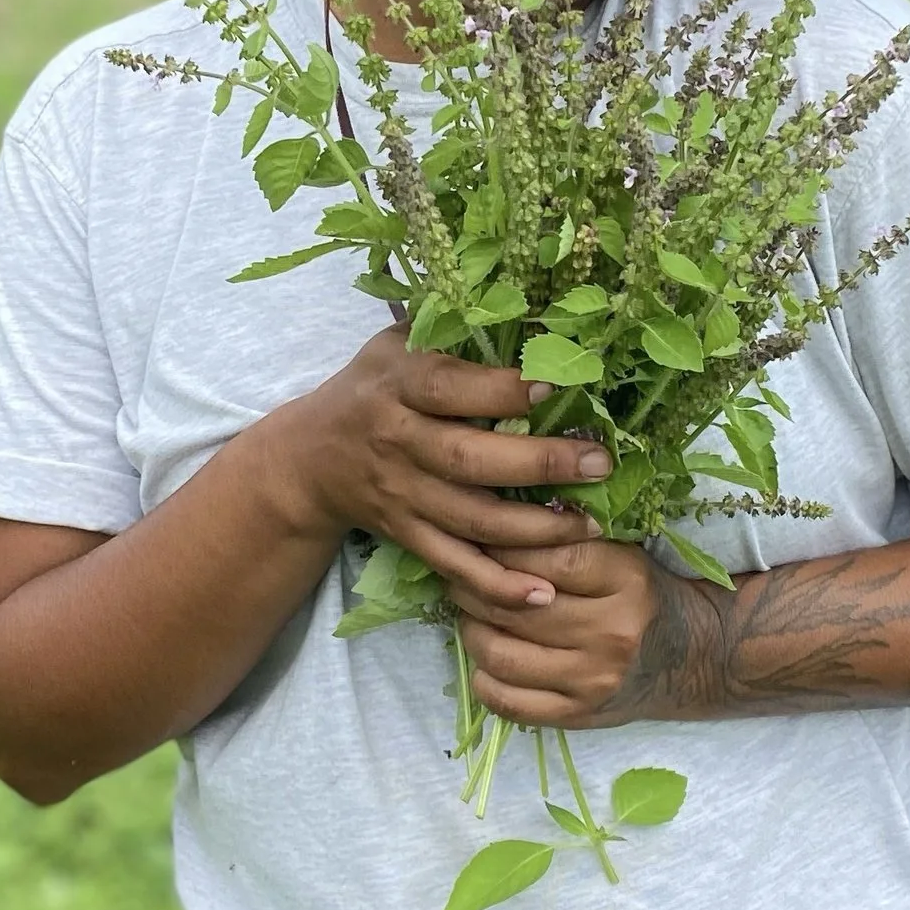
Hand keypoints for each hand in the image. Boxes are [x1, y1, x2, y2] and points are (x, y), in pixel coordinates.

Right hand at [274, 328, 606, 620]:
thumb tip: (535, 315)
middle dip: (540, 463)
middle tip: (598, 461)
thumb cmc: (375, 386)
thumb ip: (453, 332)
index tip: (555, 385)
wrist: (311, 458)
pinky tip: (544, 593)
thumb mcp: (398, 344)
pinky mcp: (408, 537)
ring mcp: (403, 496)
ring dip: (535, 528)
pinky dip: (497, 586)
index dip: (501, 390)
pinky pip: (455, 566)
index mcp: (398, 384)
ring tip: (589, 522)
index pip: (450, 388)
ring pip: (471, 520)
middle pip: (469, 460)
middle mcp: (398, 441)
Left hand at [456, 534, 685, 728]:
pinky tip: (487, 657)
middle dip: (475, 587)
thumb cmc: (644, 594)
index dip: (502, 549)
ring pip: (503, 654)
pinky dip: (484, 677)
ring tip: (472, 613)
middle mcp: (611, 633)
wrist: (691, 657)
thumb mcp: (623, 554)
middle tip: (460, 574)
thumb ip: (569, 539)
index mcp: (626, 580)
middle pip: (517, 608)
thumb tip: (497, 522)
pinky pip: (509, 702)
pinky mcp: (578, 715)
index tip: (480, 539)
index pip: (547, 561)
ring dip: (472, 629)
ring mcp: (593, 680)